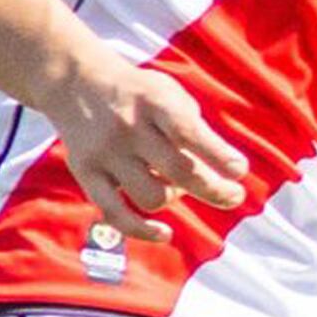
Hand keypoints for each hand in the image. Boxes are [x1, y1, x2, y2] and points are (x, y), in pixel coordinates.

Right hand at [41, 43, 249, 243]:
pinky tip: (165, 233)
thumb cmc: (140, 94)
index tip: (239, 171)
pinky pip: (115, 213)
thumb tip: (226, 173)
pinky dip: (142, 230)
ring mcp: (105, 153)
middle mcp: (127, 127)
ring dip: (176, 198)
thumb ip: (195, 128)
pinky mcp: (86, 174)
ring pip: (152, 197)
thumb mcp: (169, 93)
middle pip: (177, 171)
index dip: (218, 155)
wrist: (77, 82)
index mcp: (153, 101)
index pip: (187, 131)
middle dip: (214, 190)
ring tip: (179, 185)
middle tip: (235, 196)